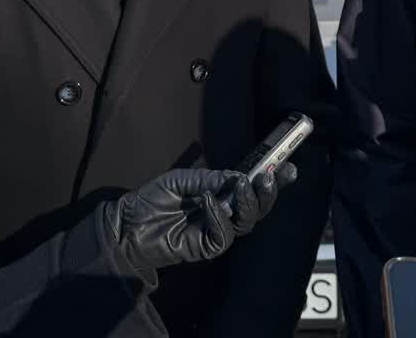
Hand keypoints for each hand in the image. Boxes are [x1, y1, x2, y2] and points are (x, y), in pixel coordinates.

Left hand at [102, 164, 296, 276]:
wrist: (125, 224)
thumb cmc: (150, 199)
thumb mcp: (181, 179)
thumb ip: (210, 178)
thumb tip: (237, 176)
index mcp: (219, 194)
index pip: (251, 188)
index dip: (272, 180)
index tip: (289, 167)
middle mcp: (222, 213)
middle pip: (257, 209)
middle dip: (268, 193)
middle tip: (269, 176)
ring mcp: (214, 231)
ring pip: (246, 223)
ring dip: (249, 203)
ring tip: (243, 185)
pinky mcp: (204, 248)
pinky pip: (223, 236)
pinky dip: (220, 217)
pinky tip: (208, 202)